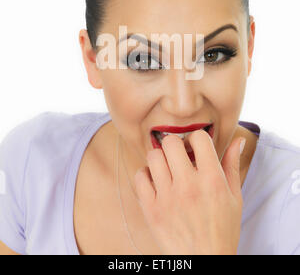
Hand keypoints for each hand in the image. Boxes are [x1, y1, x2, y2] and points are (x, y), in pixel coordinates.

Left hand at [134, 130, 244, 254]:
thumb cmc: (222, 229)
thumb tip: (237, 140)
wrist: (205, 262)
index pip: (199, 137)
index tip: (196, 148)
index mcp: (212, 180)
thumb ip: (232, 165)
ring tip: (167, 168)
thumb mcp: (234, 197)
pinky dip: (146, 175)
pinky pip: (140, 177)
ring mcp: (167, 197)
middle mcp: (188, 186)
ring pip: (153, 156)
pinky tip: (156, 181)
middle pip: (171, 142)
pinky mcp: (151, 209)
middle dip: (176, 145)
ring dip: (160, 158)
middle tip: (179, 155)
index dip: (197, 139)